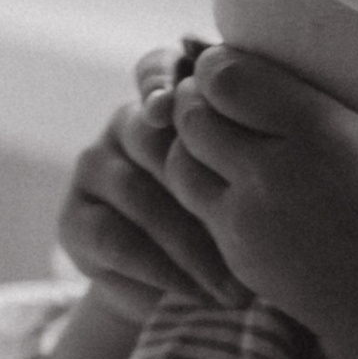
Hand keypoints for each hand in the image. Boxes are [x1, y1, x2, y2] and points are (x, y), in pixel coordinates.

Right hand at [54, 60, 247, 327]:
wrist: (179, 286)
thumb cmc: (233, 219)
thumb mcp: (248, 179)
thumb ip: (252, 142)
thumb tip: (283, 122)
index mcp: (166, 99)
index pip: (157, 66)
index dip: (163, 79)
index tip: (176, 105)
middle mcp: (124, 125)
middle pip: (151, 138)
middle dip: (202, 188)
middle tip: (251, 231)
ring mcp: (94, 169)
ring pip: (138, 194)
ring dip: (191, 244)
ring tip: (236, 285)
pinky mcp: (73, 220)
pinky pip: (115, 238)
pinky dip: (160, 269)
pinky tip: (197, 292)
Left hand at [166, 48, 357, 358]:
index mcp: (319, 132)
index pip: (227, 78)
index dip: (220, 62)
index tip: (238, 61)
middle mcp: (271, 173)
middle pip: (192, 113)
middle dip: (198, 97)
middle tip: (221, 93)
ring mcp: (246, 219)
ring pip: (179, 160)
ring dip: (189, 141)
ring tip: (216, 133)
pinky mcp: (235, 254)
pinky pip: (191, 203)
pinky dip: (198, 183)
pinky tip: (228, 177)